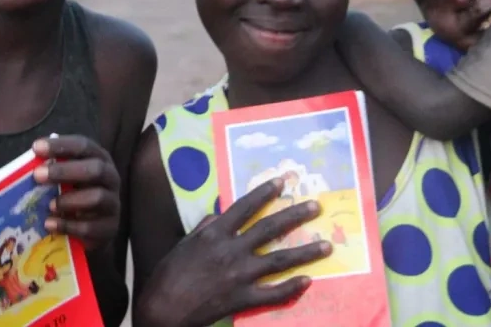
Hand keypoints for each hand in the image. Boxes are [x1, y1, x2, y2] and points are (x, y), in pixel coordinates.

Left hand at [32, 135, 119, 250]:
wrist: (92, 228)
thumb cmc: (73, 194)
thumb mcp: (65, 178)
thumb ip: (53, 169)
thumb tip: (30, 165)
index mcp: (99, 158)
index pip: (83, 146)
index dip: (60, 146)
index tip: (36, 147)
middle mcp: (110, 178)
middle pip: (95, 169)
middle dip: (64, 171)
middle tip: (38, 175)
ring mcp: (113, 203)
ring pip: (97, 197)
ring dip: (69, 200)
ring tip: (49, 205)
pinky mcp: (109, 228)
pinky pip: (90, 227)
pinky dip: (68, 225)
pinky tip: (50, 224)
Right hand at [136, 179, 331, 326]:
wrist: (163, 309)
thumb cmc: (169, 275)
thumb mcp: (184, 244)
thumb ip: (205, 227)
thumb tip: (220, 214)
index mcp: (214, 234)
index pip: (245, 207)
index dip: (265, 193)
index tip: (283, 182)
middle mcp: (231, 250)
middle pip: (270, 229)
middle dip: (295, 215)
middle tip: (316, 207)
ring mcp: (239, 275)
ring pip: (279, 260)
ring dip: (306, 252)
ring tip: (326, 246)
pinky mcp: (243, 299)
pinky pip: (273, 293)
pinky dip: (291, 287)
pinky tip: (308, 280)